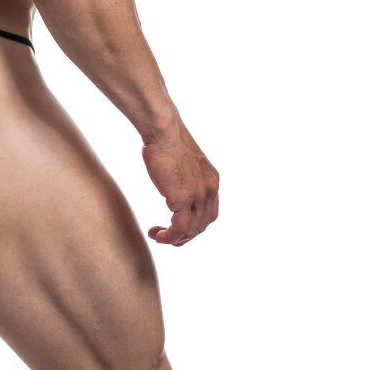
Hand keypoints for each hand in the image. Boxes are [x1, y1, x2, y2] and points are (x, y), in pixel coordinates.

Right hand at [142, 116, 218, 245]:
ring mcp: (198, 195)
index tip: (177, 224)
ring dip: (175, 239)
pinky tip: (157, 234)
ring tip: (158, 236)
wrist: (164, 130)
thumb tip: (174, 183)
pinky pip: (180, 228)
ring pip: (192, 230)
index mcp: (212, 180)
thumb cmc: (167, 139)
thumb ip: (185, 176)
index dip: (195, 224)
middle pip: (202, 224)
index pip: (209, 212)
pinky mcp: (183, 198)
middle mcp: (210, 190)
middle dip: (184, 235)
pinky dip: (169, 237)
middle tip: (166, 236)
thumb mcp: (185, 161)